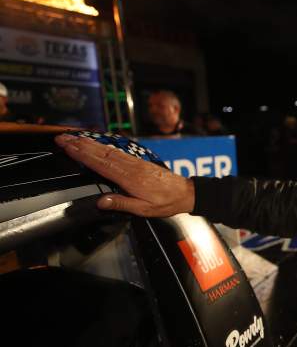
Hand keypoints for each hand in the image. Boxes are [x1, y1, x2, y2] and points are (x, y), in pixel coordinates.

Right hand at [55, 134, 194, 216]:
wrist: (184, 193)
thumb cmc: (165, 202)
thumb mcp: (143, 209)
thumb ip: (121, 203)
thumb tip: (100, 202)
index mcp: (129, 178)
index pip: (100, 163)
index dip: (82, 154)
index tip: (67, 146)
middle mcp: (130, 166)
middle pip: (101, 153)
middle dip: (80, 145)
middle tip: (62, 138)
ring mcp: (134, 162)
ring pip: (108, 150)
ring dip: (89, 143)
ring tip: (73, 137)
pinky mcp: (137, 162)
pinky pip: (117, 152)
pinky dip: (103, 146)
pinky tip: (95, 143)